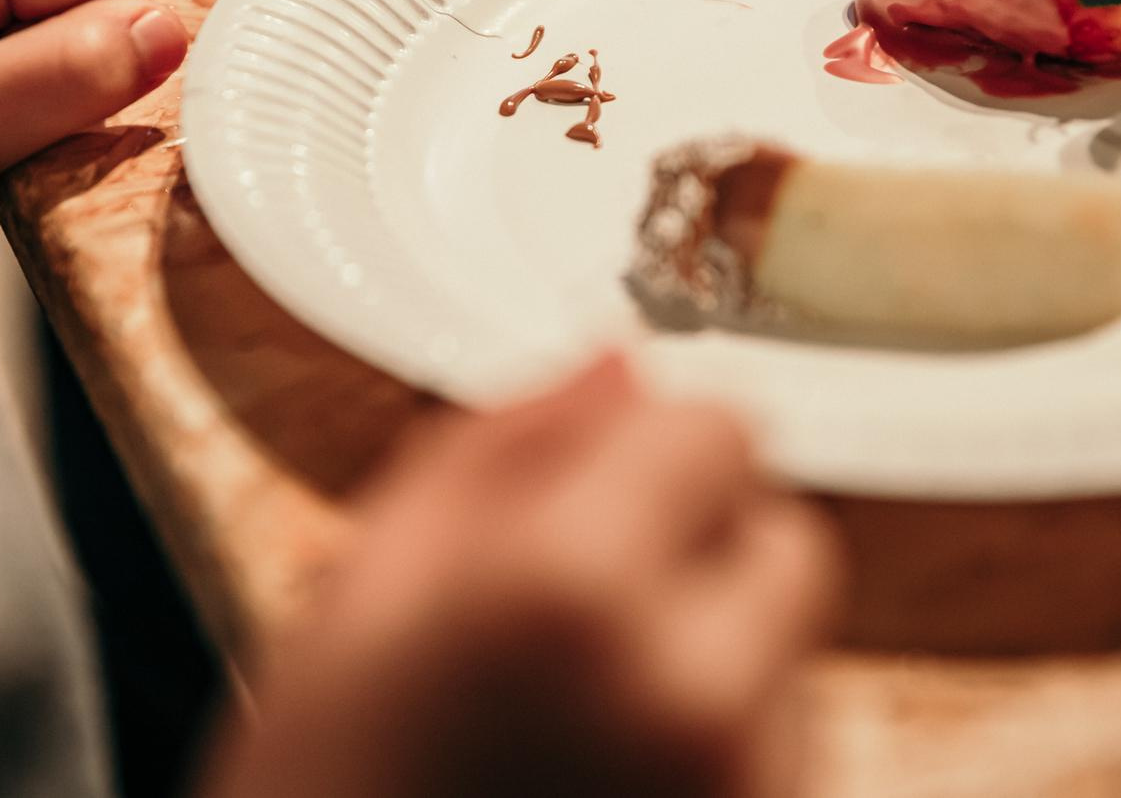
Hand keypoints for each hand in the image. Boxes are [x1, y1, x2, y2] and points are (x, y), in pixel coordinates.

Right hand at [209, 358, 840, 797]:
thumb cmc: (326, 792)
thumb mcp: (362, 589)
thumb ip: (502, 445)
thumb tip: (619, 364)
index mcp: (569, 590)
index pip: (723, 427)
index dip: (653, 449)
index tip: (597, 488)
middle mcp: (688, 690)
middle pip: (786, 535)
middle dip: (705, 549)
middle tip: (584, 611)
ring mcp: (742, 787)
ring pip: (795, 646)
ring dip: (724, 649)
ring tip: (584, 719)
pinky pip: (795, 748)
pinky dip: (734, 741)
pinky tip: (618, 779)